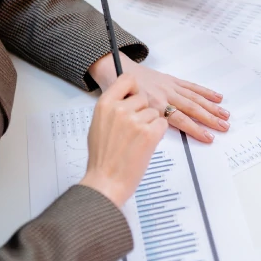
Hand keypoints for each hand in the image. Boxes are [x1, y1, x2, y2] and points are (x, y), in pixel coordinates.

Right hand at [79, 74, 166, 208]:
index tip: (134, 95)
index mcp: (105, 104)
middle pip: (144, 98)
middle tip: (133, 131)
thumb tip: (126, 100)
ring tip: (136, 142)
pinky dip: (158, 134)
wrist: (106, 181)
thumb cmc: (102, 158)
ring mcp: (136, 120)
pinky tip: (145, 145)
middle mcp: (121, 109)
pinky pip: (162, 124)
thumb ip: (112, 109)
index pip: (127, 79)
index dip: (134, 88)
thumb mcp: (98, 125)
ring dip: (150, 125)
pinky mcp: (150, 133)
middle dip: (143, 112)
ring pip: (154, 112)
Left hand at [89, 52, 229, 143]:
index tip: (209, 138)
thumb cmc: (117, 95)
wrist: (113, 70)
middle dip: (209, 119)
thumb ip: (143, 124)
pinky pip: (190, 87)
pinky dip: (204, 92)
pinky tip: (217, 97)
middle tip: (224, 127)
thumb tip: (157, 136)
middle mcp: (164, 95)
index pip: (180, 120)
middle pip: (192, 109)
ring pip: (194, 98)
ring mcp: (169, 87)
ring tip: (225, 115)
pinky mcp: (171, 80)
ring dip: (211, 107)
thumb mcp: (127, 113)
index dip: (195, 130)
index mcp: (154, 105)